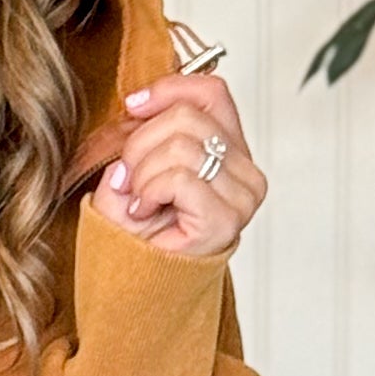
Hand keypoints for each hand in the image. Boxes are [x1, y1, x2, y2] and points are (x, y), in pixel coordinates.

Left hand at [88, 71, 263, 260]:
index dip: (168, 89)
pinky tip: (144, 213)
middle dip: (140, 144)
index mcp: (231, 150)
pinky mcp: (226, 219)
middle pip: (187, 116)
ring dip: (141, 174)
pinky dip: (148, 192)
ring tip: (138, 201)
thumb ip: (144, 130)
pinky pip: (178, 178)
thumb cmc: (137, 231)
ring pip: (180, 145)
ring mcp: (242, 196)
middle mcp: (246, 171)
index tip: (132, 106)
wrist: (133, 286)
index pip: (212, 92)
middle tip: (128, 179)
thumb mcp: (134, 167)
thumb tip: (139, 104)